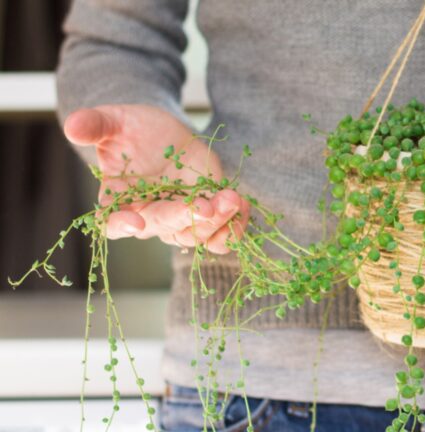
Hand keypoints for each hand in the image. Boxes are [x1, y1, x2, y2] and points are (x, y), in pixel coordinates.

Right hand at [63, 104, 248, 253]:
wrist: (166, 133)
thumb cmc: (135, 129)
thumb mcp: (114, 121)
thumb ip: (95, 124)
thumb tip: (72, 125)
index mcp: (118, 200)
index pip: (113, 223)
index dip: (122, 225)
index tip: (135, 221)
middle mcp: (149, 217)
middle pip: (165, 228)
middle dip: (187, 218)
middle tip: (207, 205)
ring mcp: (180, 219)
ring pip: (197, 235)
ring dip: (218, 223)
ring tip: (233, 200)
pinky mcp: (207, 215)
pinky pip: (221, 235)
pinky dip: (234, 227)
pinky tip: (243, 205)